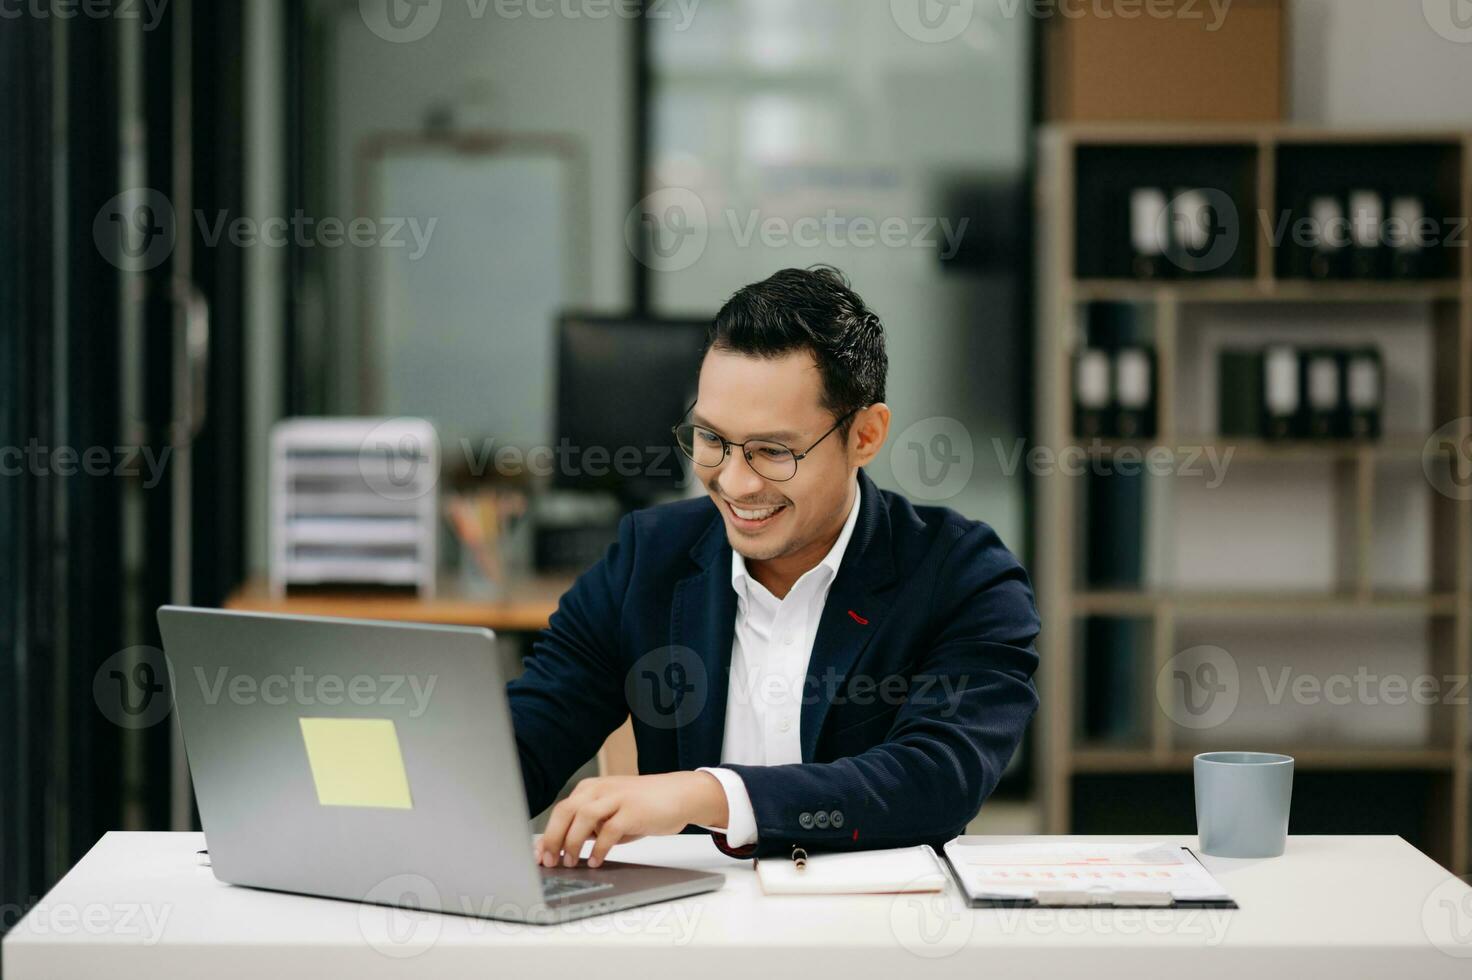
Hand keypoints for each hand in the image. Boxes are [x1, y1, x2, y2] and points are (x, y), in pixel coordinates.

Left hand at [535, 771, 728, 868]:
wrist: (680, 794)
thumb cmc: (644, 807)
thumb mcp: (612, 814)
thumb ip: (590, 828)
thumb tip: (563, 849)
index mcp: (591, 788)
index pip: (561, 811)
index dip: (547, 834)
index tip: (539, 856)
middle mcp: (600, 789)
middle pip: (566, 811)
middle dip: (553, 838)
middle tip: (550, 861)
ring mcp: (617, 797)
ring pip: (583, 817)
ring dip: (573, 842)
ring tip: (571, 862)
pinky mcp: (633, 809)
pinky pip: (609, 830)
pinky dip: (599, 848)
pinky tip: (596, 861)